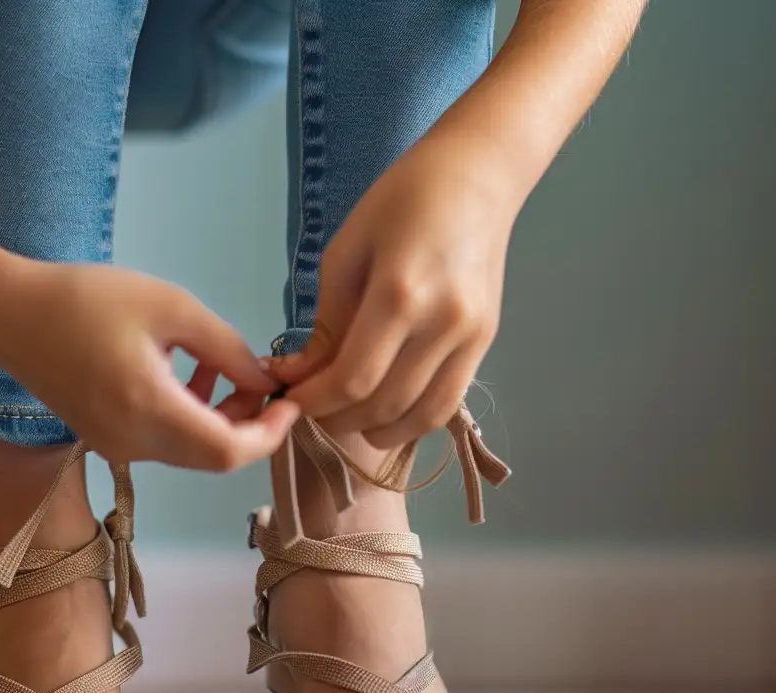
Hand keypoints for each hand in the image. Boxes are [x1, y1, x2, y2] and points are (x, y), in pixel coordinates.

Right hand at [0, 263, 297, 470]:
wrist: (4, 312)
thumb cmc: (83, 298)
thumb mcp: (167, 306)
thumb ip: (225, 346)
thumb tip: (264, 379)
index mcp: (149, 411)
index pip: (230, 451)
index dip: (270, 434)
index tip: (289, 401)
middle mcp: (134, 444)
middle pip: (216, 456)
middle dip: (250, 423)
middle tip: (260, 376)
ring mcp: (119, 448)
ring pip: (193, 450)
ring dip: (222, 416)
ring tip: (222, 362)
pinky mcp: (109, 441)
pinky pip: (167, 442)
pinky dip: (192, 414)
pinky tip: (190, 371)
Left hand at [269, 124, 515, 447]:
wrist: (477, 179)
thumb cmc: (401, 200)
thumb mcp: (347, 251)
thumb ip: (326, 322)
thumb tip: (300, 375)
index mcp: (398, 293)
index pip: (353, 378)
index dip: (316, 402)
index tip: (291, 400)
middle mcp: (440, 323)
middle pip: (384, 404)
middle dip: (339, 418)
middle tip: (312, 411)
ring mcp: (469, 338)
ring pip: (420, 417)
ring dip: (378, 430)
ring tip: (347, 418)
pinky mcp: (485, 343)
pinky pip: (449, 404)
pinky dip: (414, 422)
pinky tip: (387, 414)